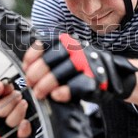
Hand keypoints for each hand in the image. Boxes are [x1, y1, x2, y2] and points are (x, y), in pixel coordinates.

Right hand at [0, 77, 33, 137]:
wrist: (26, 112)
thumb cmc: (12, 101)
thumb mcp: (7, 92)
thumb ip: (5, 88)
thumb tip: (6, 84)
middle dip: (9, 101)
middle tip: (18, 94)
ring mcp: (4, 133)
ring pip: (10, 123)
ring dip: (18, 111)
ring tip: (24, 103)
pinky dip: (23, 130)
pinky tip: (25, 122)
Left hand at [23, 34, 137, 102]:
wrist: (112, 75)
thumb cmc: (81, 68)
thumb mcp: (66, 58)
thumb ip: (48, 59)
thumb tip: (26, 68)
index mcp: (67, 42)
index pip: (45, 45)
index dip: (31, 57)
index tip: (25, 68)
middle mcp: (77, 49)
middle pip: (51, 59)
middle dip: (36, 73)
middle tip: (30, 84)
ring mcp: (87, 64)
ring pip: (61, 72)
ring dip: (46, 85)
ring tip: (39, 93)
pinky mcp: (95, 80)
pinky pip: (76, 86)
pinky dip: (63, 92)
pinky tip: (56, 96)